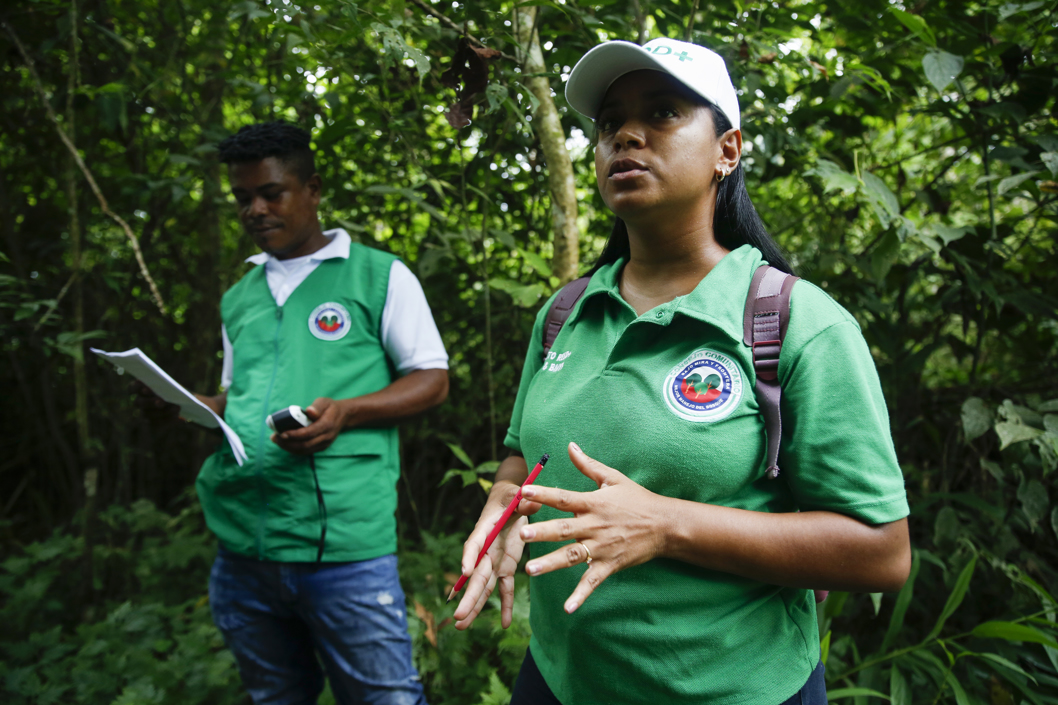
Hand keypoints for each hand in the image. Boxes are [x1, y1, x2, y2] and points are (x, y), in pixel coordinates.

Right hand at [129, 380, 180, 423]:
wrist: (182, 403)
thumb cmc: (175, 391)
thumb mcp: (173, 386)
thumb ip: (168, 387)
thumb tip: (170, 389)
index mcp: (141, 389)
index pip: (132, 388)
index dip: (136, 388)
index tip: (145, 388)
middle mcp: (140, 402)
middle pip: (141, 402)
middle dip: (151, 402)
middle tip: (162, 402)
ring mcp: (144, 413)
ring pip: (149, 414)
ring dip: (164, 412)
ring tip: (177, 408)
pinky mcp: (152, 423)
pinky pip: (158, 424)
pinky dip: (168, 420)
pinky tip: (178, 418)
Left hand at [271, 397, 347, 453]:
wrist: (344, 416)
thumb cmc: (331, 407)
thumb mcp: (325, 402)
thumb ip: (317, 406)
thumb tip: (309, 412)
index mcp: (327, 425)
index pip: (308, 433)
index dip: (294, 435)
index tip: (281, 433)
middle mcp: (326, 437)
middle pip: (305, 445)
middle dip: (287, 443)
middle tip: (274, 437)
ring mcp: (324, 444)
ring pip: (304, 450)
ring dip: (288, 447)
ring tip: (277, 440)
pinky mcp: (321, 447)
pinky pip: (306, 451)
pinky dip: (294, 449)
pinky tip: (285, 444)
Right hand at [452, 480, 541, 629]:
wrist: (510, 499)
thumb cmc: (510, 495)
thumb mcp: (515, 494)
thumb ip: (522, 501)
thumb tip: (530, 502)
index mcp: (485, 529)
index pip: (474, 543)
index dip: (469, 557)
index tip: (465, 573)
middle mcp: (486, 548)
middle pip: (476, 575)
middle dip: (468, 596)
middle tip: (458, 617)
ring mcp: (495, 560)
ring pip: (484, 586)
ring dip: (474, 607)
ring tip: (461, 627)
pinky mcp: (506, 566)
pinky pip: (505, 588)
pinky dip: (504, 604)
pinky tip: (504, 624)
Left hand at [518, 442, 669, 613]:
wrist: (665, 525)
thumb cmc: (637, 499)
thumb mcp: (613, 478)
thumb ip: (588, 465)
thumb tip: (570, 446)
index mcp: (593, 503)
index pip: (564, 498)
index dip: (543, 494)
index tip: (523, 492)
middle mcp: (594, 525)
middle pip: (564, 528)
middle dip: (542, 531)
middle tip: (521, 533)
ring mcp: (602, 547)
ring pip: (572, 555)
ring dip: (551, 563)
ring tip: (531, 570)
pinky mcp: (610, 565)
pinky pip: (593, 582)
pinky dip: (581, 595)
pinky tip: (567, 608)